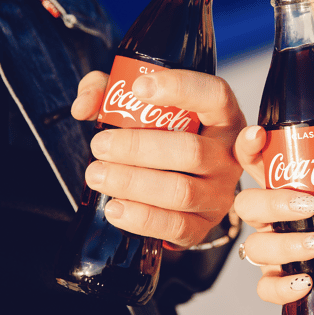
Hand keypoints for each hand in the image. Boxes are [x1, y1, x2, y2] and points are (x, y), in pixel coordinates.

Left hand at [71, 69, 245, 248]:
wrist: (178, 182)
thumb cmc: (162, 135)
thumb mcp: (141, 104)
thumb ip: (109, 91)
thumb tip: (84, 106)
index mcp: (223, 117)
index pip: (214, 95)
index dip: (180, 88)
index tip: (138, 88)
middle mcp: (229, 155)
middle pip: (191, 151)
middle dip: (138, 148)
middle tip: (100, 145)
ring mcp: (220, 193)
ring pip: (182, 191)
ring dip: (133, 183)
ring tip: (97, 175)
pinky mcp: (204, 224)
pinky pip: (176, 226)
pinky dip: (141, 218)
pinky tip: (115, 207)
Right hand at [232, 125, 313, 304]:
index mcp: (280, 189)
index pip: (252, 162)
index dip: (248, 146)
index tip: (260, 135)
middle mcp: (266, 218)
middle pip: (247, 204)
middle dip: (273, 203)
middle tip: (310, 205)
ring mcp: (267, 250)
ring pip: (256, 247)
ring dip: (286, 245)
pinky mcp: (273, 281)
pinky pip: (265, 287)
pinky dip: (282, 287)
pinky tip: (305, 282)